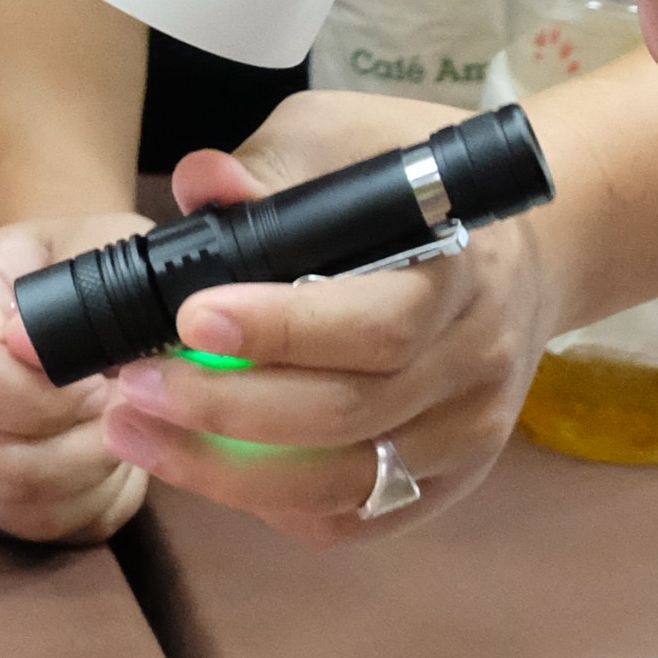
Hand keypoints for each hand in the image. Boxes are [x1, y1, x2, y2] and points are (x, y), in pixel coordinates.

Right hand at [0, 218, 158, 541]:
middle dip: (84, 447)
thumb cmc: (68, 261)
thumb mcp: (100, 242)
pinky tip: (107, 469)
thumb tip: (126, 362)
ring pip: (9, 500)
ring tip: (128, 439)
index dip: (55, 400)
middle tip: (130, 415)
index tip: (110, 384)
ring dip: (89, 482)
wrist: (26, 283)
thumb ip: (117, 288)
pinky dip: (78, 507)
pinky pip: (17, 524)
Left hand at [97, 93, 554, 541]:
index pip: (377, 323)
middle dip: (223, 409)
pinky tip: (209, 470)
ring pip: (344, 481)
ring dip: (226, 471)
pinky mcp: (449, 478)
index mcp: (460, 272)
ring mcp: (468, 432)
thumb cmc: (410, 185)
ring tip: (134, 432)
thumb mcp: (345, 140)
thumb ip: (270, 167)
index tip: (191, 317)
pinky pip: (356, 517)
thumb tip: (202, 182)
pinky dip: (276, 506)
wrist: (528, 248)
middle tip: (130, 385)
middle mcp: (473, 362)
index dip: (281, 329)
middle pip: (346, 413)